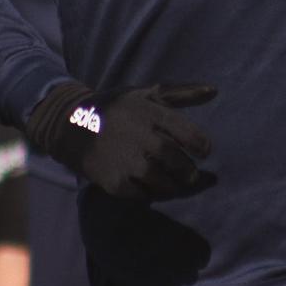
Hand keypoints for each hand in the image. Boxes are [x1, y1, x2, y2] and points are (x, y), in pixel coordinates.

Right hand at [27, 80, 215, 199]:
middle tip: (189, 174)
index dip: (201, 146)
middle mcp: (137, 135)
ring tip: (173, 183)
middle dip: (187, 170)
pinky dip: (149, 194)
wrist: (71, 123)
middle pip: (174, 159)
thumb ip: (182, 93)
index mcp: (148, 112)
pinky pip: (140, 195)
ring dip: (171, 185)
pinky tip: (150, 188)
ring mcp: (123, 159)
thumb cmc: (117, 108)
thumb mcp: (146, 94)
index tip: (204, 151)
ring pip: (160, 180)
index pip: (187, 133)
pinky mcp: (111, 180)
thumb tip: (214, 91)